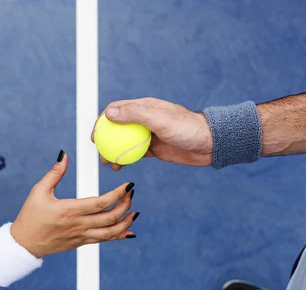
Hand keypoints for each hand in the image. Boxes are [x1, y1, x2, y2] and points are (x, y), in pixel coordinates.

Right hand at [11, 151, 136, 257]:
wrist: (25, 244)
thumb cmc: (30, 216)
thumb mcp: (39, 191)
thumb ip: (54, 173)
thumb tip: (64, 155)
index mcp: (69, 210)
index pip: (101, 203)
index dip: (118, 194)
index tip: (128, 185)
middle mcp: (78, 225)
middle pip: (110, 217)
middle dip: (125, 205)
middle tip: (131, 194)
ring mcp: (81, 236)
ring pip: (110, 232)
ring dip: (125, 222)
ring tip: (134, 212)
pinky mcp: (81, 243)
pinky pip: (104, 240)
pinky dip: (118, 235)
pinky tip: (128, 231)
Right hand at [91, 98, 213, 169]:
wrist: (210, 144)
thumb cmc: (187, 128)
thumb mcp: (160, 119)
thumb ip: (135, 115)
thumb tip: (110, 113)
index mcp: (144, 107)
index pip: (116, 111)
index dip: (102, 122)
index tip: (95, 137)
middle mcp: (144, 120)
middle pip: (117, 128)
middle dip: (105, 140)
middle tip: (99, 153)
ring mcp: (149, 135)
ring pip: (124, 143)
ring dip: (114, 152)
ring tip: (108, 163)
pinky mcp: (154, 149)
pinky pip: (135, 154)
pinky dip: (125, 160)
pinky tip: (120, 167)